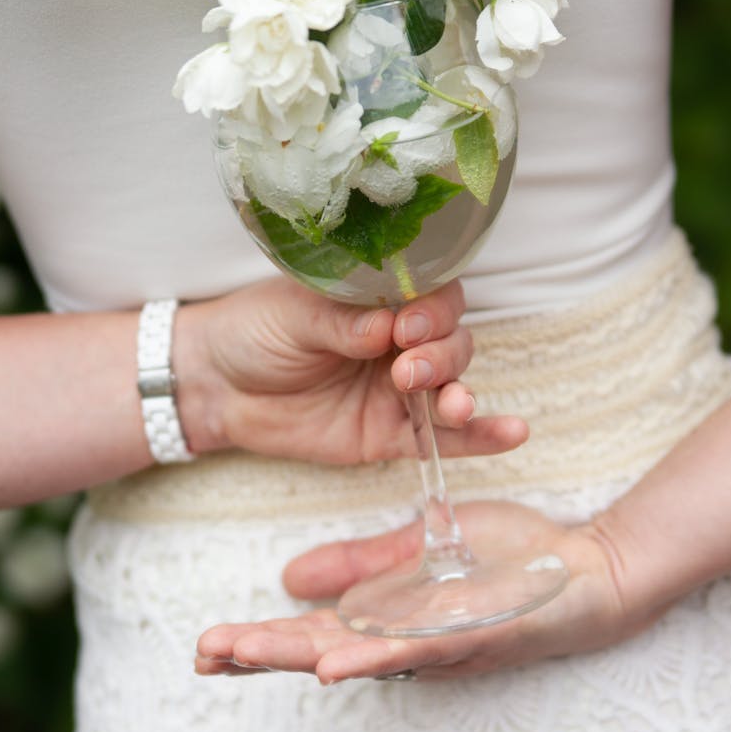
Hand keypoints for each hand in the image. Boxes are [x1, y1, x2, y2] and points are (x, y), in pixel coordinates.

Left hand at [175, 277, 527, 463]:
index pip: (432, 293)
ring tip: (451, 405)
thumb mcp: (292, 314)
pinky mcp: (390, 434)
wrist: (218, 386)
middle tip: (407, 367)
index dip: (432, 308)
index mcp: (381, 297)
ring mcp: (399, 388)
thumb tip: (385, 327)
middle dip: (440, 353)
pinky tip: (513, 434)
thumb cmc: (254, 331)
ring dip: (459, 392)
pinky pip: (442, 438)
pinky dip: (480, 437)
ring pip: (452, 384)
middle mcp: (400, 340)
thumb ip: (341, 320)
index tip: (406, 324)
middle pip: (450, 339)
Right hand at [195, 500, 664, 681]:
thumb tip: (292, 575)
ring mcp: (436, 644)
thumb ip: (361, 564)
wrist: (583, 568)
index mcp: (387, 618)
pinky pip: (418, 652)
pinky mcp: (471, 638)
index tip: (206, 645)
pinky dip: (373, 659)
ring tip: (240, 657)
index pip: (311, 632)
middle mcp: (403, 640)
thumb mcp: (418, 549)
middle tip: (204, 656)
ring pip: (355, 658)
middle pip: (320, 652)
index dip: (260, 639)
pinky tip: (333, 665)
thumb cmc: (507, 562)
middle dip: (260, 654)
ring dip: (296, 660)